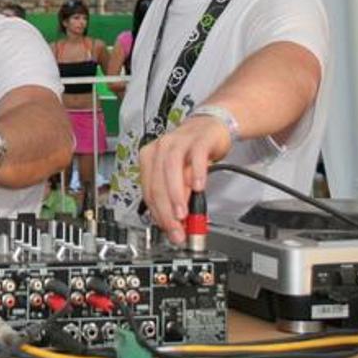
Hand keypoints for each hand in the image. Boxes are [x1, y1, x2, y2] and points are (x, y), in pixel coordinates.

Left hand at [139, 115, 230, 243]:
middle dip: (166, 211)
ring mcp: (178, 142)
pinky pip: (196, 157)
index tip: (168, 230)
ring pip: (171, 170)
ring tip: (182, 214)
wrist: (209, 127)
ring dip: (176, 195)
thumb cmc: (191, 153)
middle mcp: (160, 149)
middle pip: (157, 183)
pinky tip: (199, 188)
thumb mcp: (181, 176)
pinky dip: (196, 173)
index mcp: (149, 158)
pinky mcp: (198, 140)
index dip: (157, 214)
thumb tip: (178, 224)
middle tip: (176, 229)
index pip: (148, 191)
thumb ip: (177, 197)